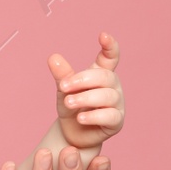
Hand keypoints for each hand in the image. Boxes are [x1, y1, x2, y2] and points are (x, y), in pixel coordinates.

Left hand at [49, 31, 123, 154]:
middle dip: (83, 80)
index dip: (110, 46)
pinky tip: (80, 117)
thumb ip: (62, 74)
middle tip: (63, 86)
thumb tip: (53, 57)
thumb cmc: (71, 108)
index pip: (110, 57)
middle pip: (105, 77)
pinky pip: (110, 116)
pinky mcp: (116, 121)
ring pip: (107, 96)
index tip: (103, 35)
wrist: (72, 133)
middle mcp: (113, 87)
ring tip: (68, 102)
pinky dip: (94, 116)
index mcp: (102, 74)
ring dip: (85, 98)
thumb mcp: (64, 90)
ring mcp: (117, 104)